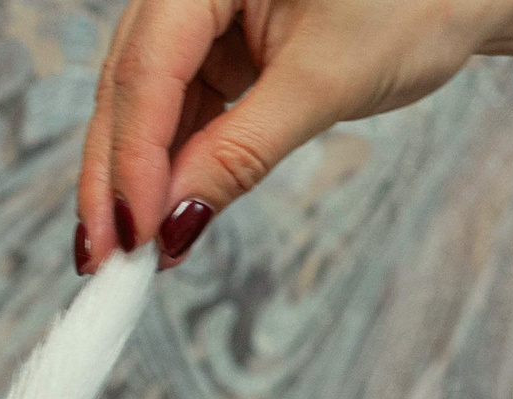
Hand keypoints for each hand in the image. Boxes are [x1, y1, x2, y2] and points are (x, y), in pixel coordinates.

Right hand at [77, 0, 512, 272]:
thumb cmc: (408, 9)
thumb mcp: (324, 85)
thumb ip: (242, 151)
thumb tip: (176, 222)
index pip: (147, 69)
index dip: (132, 158)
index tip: (131, 234)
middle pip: (130, 87)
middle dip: (116, 176)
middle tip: (104, 260)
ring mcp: (201, 18)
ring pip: (147, 105)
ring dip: (136, 180)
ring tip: (125, 254)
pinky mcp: (221, 51)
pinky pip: (182, 111)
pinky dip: (173, 165)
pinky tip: (161, 217)